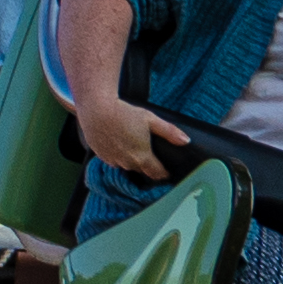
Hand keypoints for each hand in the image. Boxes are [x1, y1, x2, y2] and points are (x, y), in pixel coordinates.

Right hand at [70, 85, 188, 184]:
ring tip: (133, 146)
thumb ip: (169, 132)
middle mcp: (127, 163)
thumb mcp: (151, 119)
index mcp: (142, 157)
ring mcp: (113, 161)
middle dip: (148, 166)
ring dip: (132, 161)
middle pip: (142, 170)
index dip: (163, 173)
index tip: (167, 172)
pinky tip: (119, 144)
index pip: (156, 174)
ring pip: (127, 166)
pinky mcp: (101, 157)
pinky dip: (118, 156)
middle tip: (151, 154)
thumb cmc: (124, 113)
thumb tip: (186, 141)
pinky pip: (114, 161)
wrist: (96, 109)